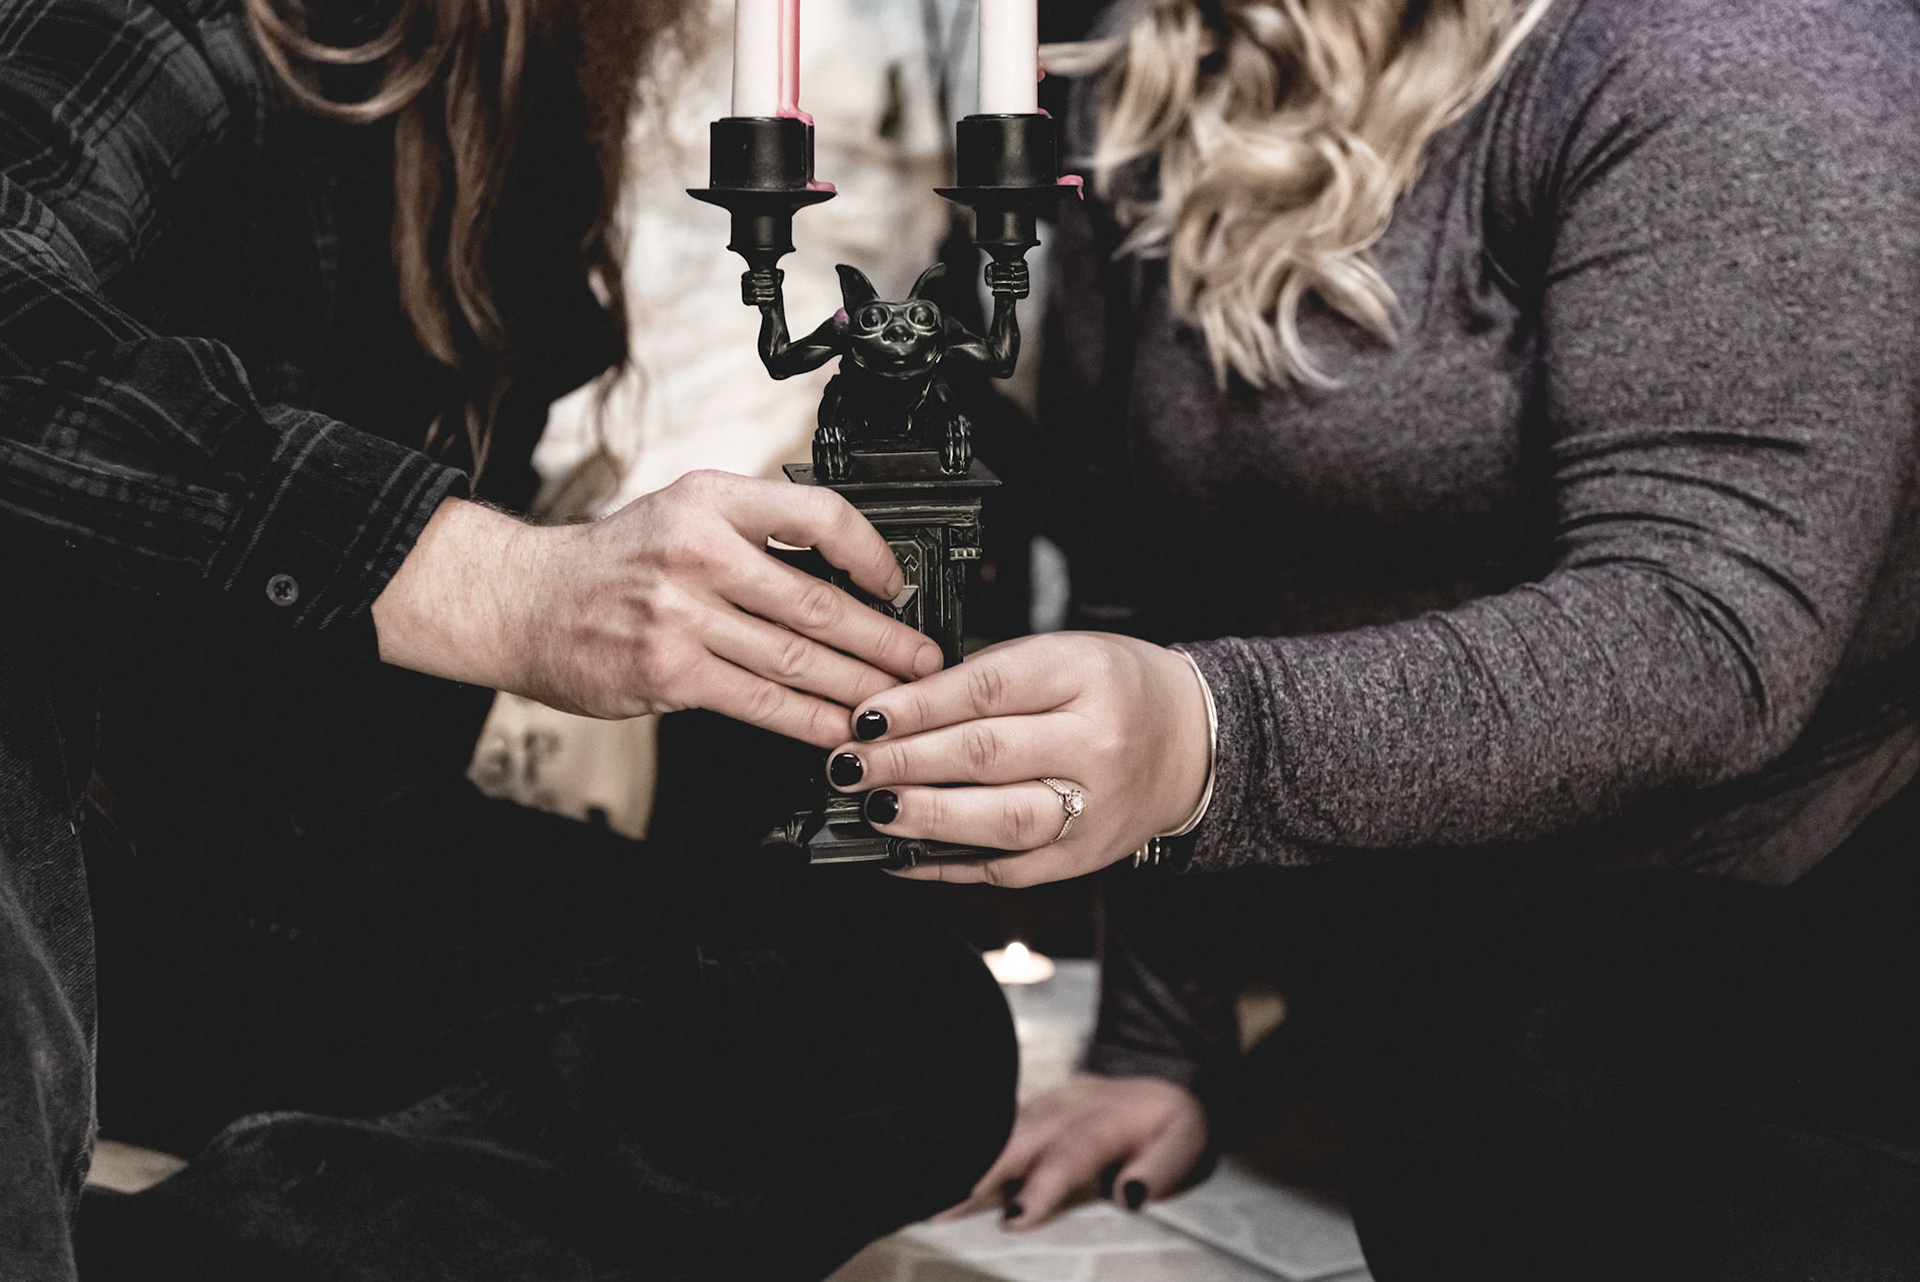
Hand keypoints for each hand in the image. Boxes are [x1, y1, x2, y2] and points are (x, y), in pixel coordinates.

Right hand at [373, 473, 941, 744]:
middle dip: (884, 640)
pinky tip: (839, 731)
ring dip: (858, 688)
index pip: (817, 514)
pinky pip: (758, 701)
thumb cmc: (613, 563)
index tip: (898, 583)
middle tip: (925, 662)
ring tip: (898, 704)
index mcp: (712, 500)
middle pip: (818, 601)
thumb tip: (849, 576)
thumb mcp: (684, 515)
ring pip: (795, 658)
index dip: (872, 552)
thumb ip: (757, 533)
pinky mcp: (669, 671)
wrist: (526, 601)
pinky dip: (808, 721)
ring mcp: (681, 614)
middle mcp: (699, 551)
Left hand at [822, 632, 1211, 885]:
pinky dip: (948, 863)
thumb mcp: (1063, 654)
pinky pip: (1007, 869)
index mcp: (1087, 677)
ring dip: (925, 814)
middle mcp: (1096, 744)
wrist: (1192, 741)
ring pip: (999, 819)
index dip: (918, 706)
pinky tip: (903, 853)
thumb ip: (989, 677)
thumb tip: (899, 706)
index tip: (868, 714)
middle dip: (905, 761)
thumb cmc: (1116, 690)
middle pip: (986, 755)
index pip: (988, 691)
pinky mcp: (1083, 857)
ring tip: (875, 806)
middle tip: (851, 763)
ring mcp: (1094, 808)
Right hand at [945, 1074, 1209, 1229]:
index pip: (1071, 1152)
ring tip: (933, 1196)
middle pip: (1018, 1137)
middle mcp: (1067, 1107)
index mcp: (1105, 1117)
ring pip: (999, 1131)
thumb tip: (1128, 1195)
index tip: (1015, 1217)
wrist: (1160, 1080)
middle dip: (982, 1171)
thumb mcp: (1183, 1144)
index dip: (1042, 1185)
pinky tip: (941, 1173)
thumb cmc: (1169, 1124)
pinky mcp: (1029, 1112)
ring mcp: (1043, 1105)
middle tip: (944, 1206)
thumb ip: (1158, 1169)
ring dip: (968, 1162)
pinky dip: (970, 1150)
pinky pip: (995, 1129)